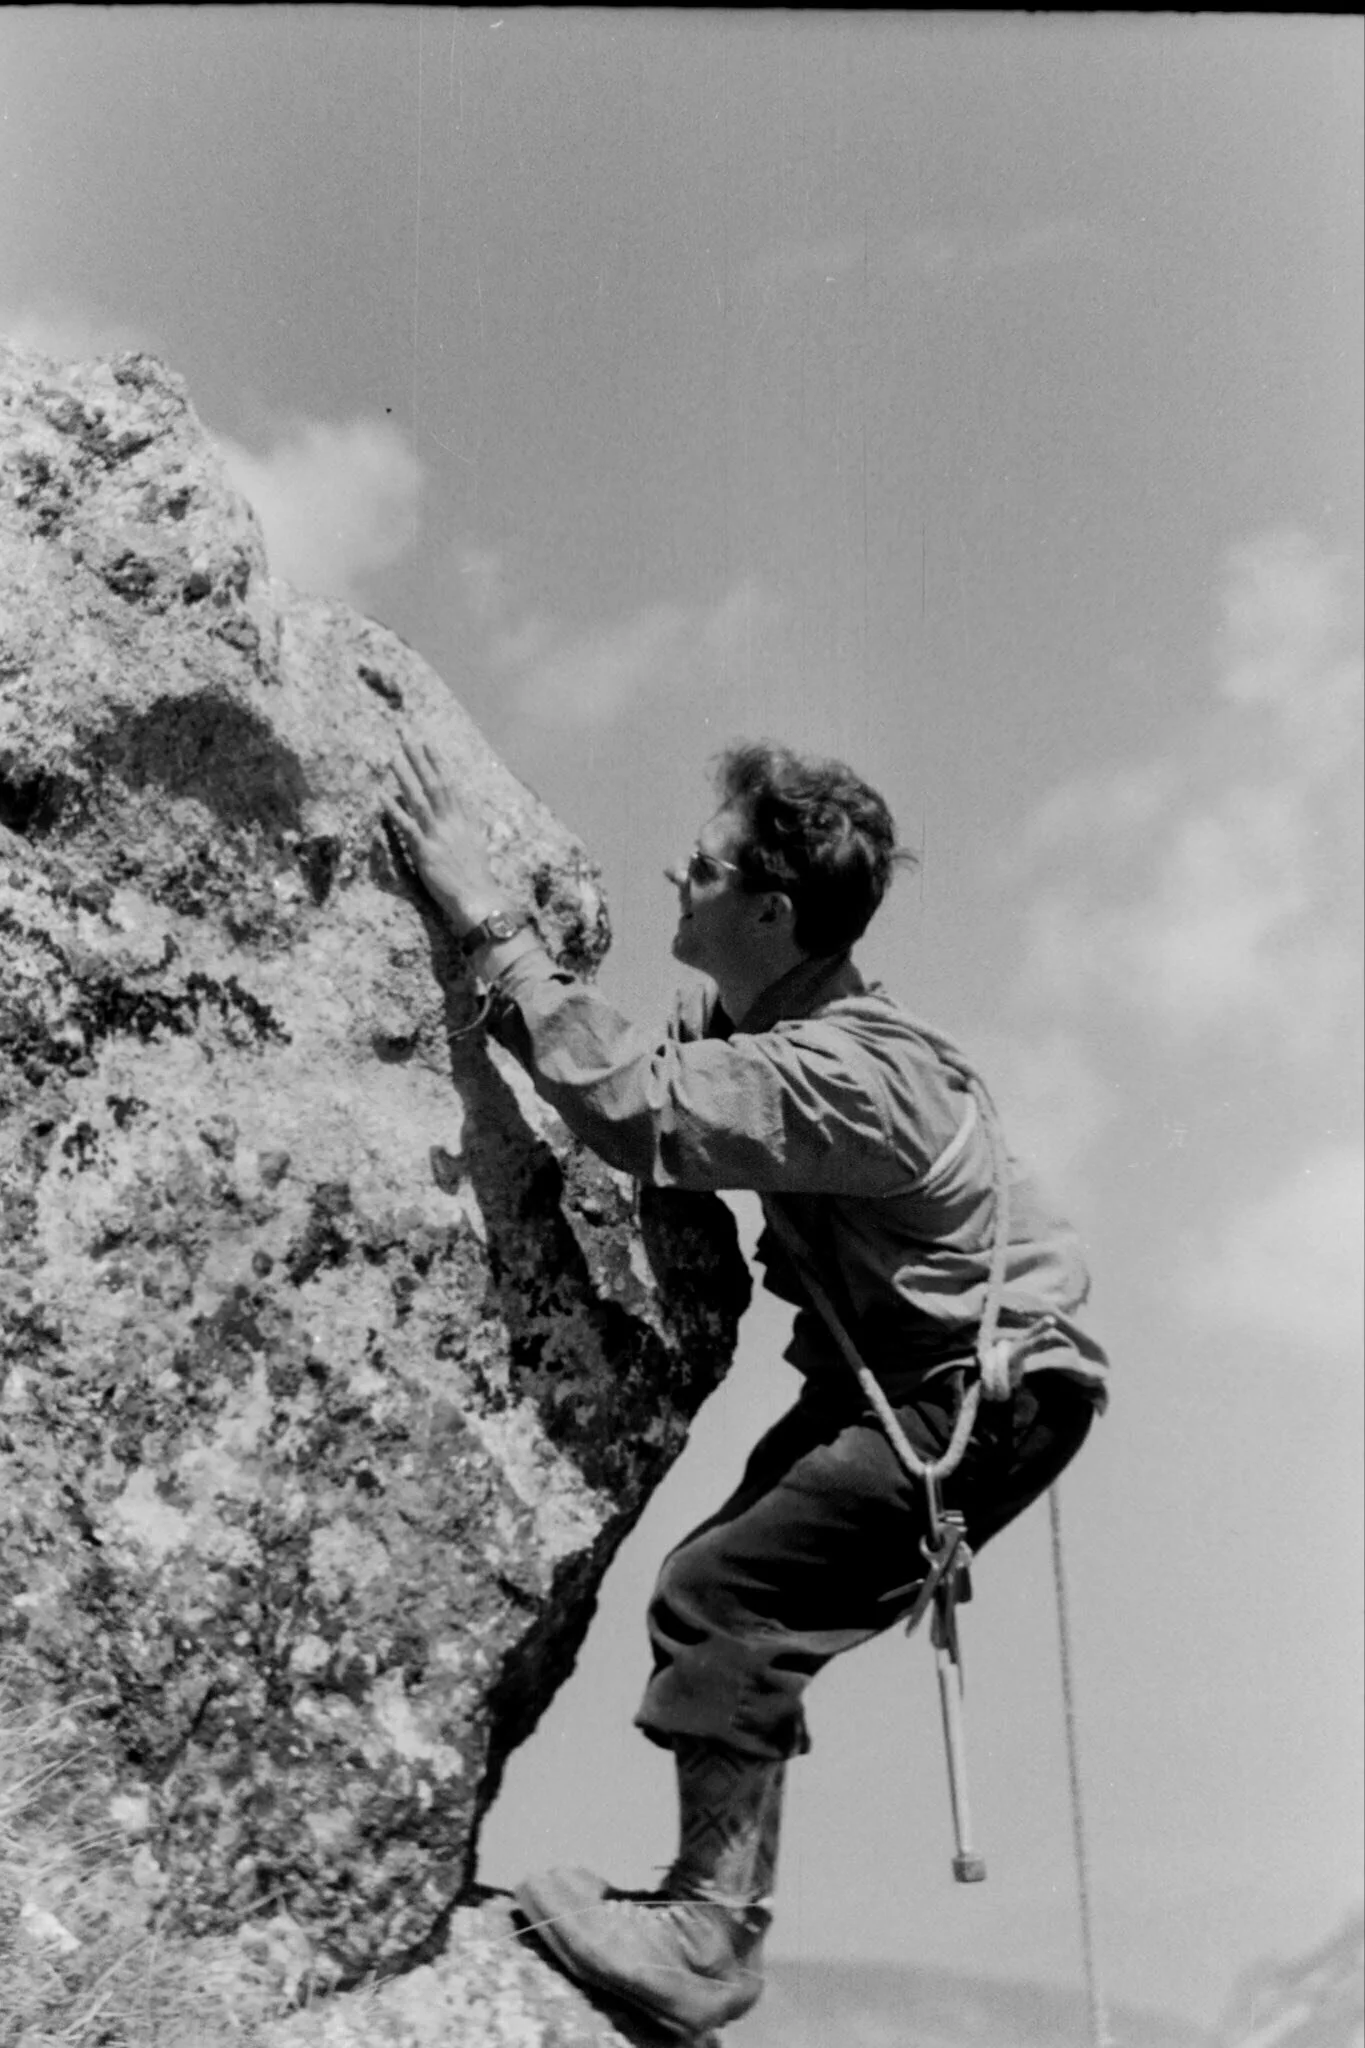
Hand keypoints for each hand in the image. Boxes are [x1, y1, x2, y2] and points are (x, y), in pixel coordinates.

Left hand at [381, 733, 507, 937]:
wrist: (478, 898)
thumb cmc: (477, 878)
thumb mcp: (477, 846)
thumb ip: (468, 826)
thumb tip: (463, 810)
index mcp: (465, 821)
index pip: (450, 785)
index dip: (437, 763)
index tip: (427, 744)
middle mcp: (452, 823)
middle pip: (434, 785)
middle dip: (420, 761)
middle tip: (406, 739)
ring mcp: (438, 836)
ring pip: (420, 799)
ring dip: (406, 777)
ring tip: (393, 758)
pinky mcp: (425, 851)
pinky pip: (407, 826)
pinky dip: (394, 810)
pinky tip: (382, 796)